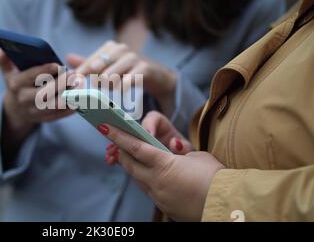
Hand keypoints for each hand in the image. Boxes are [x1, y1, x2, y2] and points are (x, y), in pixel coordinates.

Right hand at [0, 49, 73, 140]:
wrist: (16, 109)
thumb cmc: (17, 84)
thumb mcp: (8, 72)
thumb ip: (4, 60)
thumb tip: (0, 50)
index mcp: (16, 85)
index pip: (31, 77)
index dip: (45, 70)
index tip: (58, 65)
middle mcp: (24, 100)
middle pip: (44, 93)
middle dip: (60, 84)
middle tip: (74, 75)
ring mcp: (35, 112)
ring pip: (54, 105)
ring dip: (68, 96)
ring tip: (80, 85)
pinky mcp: (45, 119)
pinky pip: (60, 114)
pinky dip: (71, 107)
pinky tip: (80, 98)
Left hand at [67, 41, 177, 114]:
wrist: (158, 76)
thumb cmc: (129, 72)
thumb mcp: (110, 67)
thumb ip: (90, 63)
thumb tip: (68, 58)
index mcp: (110, 48)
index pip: (88, 63)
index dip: (79, 78)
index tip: (71, 90)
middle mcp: (121, 49)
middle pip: (96, 68)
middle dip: (89, 84)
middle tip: (85, 97)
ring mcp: (133, 58)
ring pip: (111, 75)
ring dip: (104, 90)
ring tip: (101, 99)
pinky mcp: (145, 68)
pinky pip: (129, 80)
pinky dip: (121, 90)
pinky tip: (118, 97)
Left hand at [98, 111, 224, 220]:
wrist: (228, 205)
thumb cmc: (216, 177)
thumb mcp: (197, 157)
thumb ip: (179, 152)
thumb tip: (173, 150)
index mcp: (164, 165)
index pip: (135, 147)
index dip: (118, 136)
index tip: (104, 127)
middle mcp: (156, 182)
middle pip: (131, 164)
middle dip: (122, 152)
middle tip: (115, 144)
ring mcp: (159, 197)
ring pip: (138, 178)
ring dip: (133, 167)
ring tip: (132, 157)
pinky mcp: (164, 207)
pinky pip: (148, 190)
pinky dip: (146, 179)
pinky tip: (152, 175)